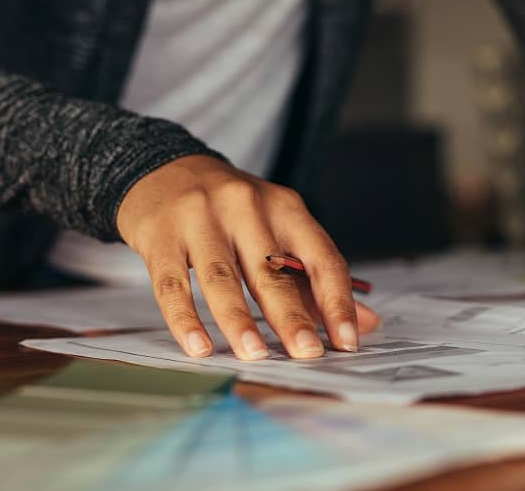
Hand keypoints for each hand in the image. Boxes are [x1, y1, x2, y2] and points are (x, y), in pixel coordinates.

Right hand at [117, 155, 380, 359]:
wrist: (163, 169)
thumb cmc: (233, 212)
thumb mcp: (278, 230)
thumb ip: (315, 280)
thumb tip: (364, 325)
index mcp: (286, 208)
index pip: (321, 258)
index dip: (337, 302)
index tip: (348, 340)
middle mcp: (246, 207)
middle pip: (273, 271)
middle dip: (292, 317)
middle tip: (307, 354)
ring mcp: (201, 219)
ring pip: (224, 278)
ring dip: (240, 321)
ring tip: (254, 355)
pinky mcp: (160, 235)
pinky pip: (173, 284)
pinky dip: (186, 319)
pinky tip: (199, 347)